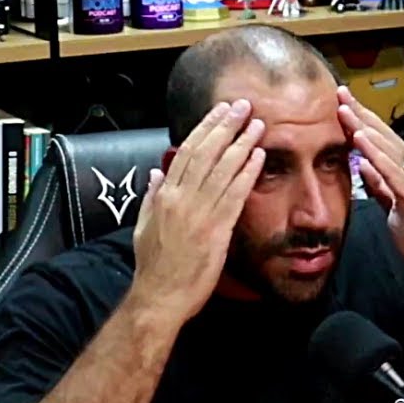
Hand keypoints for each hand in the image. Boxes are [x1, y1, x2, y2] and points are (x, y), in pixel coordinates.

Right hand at [129, 99, 265, 322]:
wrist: (160, 296)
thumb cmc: (155, 266)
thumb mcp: (143, 226)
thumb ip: (151, 197)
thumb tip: (155, 172)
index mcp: (163, 195)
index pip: (186, 152)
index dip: (205, 129)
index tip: (219, 112)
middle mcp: (180, 198)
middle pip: (206, 153)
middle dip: (225, 126)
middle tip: (242, 106)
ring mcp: (199, 213)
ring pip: (222, 169)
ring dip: (241, 143)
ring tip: (257, 124)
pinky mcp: (216, 230)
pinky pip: (235, 195)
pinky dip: (247, 173)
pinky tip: (259, 157)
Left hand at [336, 86, 403, 286]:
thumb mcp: (393, 207)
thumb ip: (380, 186)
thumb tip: (363, 166)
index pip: (381, 141)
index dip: (361, 120)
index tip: (342, 104)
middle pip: (384, 136)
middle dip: (361, 114)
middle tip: (340, 93)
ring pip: (388, 149)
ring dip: (365, 128)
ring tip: (346, 110)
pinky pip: (393, 173)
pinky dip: (377, 156)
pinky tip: (362, 141)